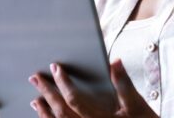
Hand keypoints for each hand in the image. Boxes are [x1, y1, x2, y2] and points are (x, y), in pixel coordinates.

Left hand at [29, 59, 157, 117]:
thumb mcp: (138, 104)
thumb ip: (124, 84)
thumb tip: (115, 62)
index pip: (75, 100)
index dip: (63, 83)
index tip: (55, 67)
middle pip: (61, 113)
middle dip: (47, 93)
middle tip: (35, 78)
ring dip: (45, 112)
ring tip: (36, 99)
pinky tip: (46, 115)